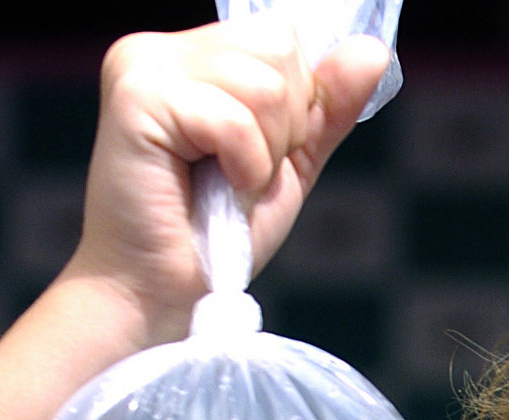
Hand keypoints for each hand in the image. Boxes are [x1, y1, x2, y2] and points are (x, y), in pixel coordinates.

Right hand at [62, 18, 388, 343]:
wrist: (161, 292)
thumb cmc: (213, 236)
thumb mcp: (289, 163)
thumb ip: (327, 107)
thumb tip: (372, 52)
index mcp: (190, 55)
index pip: (282, 39)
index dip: (295, 107)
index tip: (256, 156)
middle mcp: (158, 48)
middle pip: (280, 50)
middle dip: (283, 128)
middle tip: (237, 174)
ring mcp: (142, 66)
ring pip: (266, 85)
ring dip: (263, 153)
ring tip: (224, 184)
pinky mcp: (136, 97)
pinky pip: (236, 121)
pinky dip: (244, 168)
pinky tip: (214, 190)